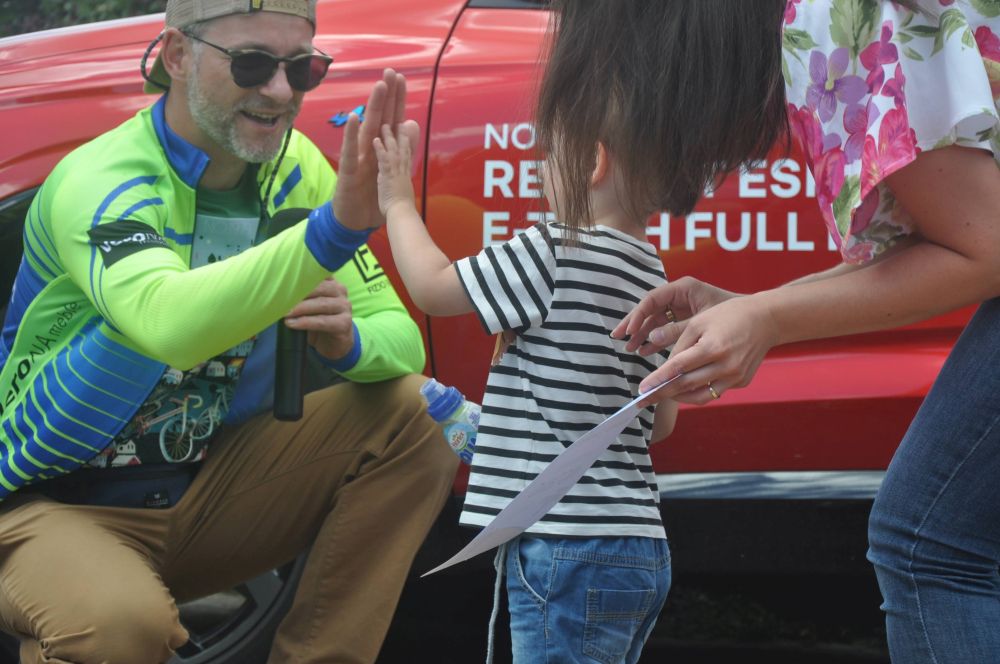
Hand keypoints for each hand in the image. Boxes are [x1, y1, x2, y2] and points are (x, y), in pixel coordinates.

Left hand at [284, 278, 354, 360]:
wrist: (335, 343)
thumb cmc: (318, 320)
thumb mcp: (310, 304)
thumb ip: (301, 294)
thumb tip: (277, 289)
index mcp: (331, 282)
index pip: (315, 274)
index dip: (298, 278)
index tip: (281, 282)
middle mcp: (340, 291)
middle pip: (319, 288)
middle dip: (298, 294)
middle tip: (280, 300)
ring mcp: (344, 307)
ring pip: (321, 304)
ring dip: (300, 308)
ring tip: (284, 314)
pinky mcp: (344, 323)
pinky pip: (322, 321)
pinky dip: (305, 322)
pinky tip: (292, 324)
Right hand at [332, 68, 407, 230]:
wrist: (354, 221)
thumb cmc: (371, 195)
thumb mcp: (389, 169)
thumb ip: (401, 147)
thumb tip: (412, 124)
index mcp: (380, 148)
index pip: (391, 120)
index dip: (396, 101)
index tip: (401, 78)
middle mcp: (368, 148)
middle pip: (380, 117)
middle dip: (385, 95)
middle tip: (390, 72)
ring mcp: (358, 158)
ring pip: (366, 129)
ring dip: (372, 107)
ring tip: (379, 87)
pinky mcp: (348, 171)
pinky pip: (349, 151)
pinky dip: (351, 135)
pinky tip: (354, 118)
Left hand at [373, 121, 419, 216]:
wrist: (402, 218)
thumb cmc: (403, 212)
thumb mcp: (405, 195)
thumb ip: (404, 185)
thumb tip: (407, 184)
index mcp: (405, 175)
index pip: (407, 154)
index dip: (407, 142)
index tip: (406, 130)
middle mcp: (403, 171)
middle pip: (403, 148)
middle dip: (402, 134)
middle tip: (401, 121)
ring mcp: (396, 172)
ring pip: (394, 150)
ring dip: (389, 137)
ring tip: (385, 125)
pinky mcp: (388, 177)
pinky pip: (384, 160)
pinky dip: (380, 150)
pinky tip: (376, 140)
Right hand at [612, 276, 737, 352]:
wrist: (756, 317)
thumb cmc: (732, 314)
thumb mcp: (703, 321)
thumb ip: (678, 330)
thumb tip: (650, 338)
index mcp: (684, 288)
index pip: (652, 299)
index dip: (637, 315)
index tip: (626, 330)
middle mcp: (679, 296)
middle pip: (649, 309)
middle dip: (634, 325)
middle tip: (619, 338)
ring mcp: (680, 307)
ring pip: (654, 320)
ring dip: (643, 335)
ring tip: (632, 349)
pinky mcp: (684, 319)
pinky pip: (664, 329)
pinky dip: (655, 340)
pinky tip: (646, 352)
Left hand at [635, 292, 780, 405]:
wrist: (766, 320)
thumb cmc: (729, 316)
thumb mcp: (700, 321)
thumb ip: (679, 343)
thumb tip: (664, 367)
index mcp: (713, 347)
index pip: (678, 368)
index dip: (658, 380)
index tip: (641, 389)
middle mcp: (726, 366)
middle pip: (687, 386)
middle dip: (662, 394)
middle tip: (643, 401)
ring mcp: (736, 377)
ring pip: (700, 396)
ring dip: (679, 398)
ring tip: (663, 395)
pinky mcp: (742, 382)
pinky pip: (714, 391)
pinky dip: (698, 391)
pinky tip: (686, 387)